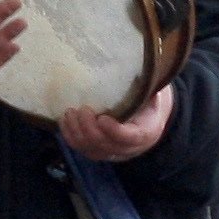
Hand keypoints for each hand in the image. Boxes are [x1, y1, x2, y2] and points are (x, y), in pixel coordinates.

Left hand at [59, 85, 174, 163]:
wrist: (148, 118)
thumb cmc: (148, 99)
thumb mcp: (153, 91)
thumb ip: (147, 84)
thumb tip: (140, 66)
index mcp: (146, 132)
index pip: (129, 137)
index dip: (114, 131)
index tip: (102, 118)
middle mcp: (129, 148)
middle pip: (105, 144)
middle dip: (89, 128)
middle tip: (82, 110)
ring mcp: (112, 152)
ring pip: (90, 149)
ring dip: (77, 132)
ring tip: (70, 113)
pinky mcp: (98, 152)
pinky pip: (81, 149)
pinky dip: (70, 136)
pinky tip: (65, 121)